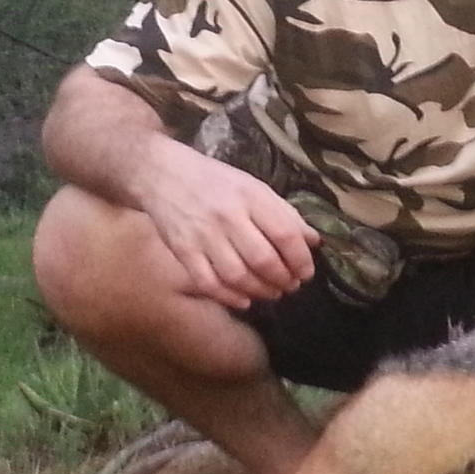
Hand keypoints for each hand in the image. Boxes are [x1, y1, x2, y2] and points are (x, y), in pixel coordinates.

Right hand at [138, 142, 318, 310]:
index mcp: (250, 196)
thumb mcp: (253, 187)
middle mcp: (228, 216)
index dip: (301, 259)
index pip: (285, 233)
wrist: (161, 173)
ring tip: (271, 293)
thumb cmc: (214, 180)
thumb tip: (313, 240)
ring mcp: (203, 234)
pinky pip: (208, 282)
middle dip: (282, 279)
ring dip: (260, 291)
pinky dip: (228, 296)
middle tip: (290, 286)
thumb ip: (283, 213)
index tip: (306, 272)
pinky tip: (243, 300)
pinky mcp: (182, 250)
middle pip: (263, 259)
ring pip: (237, 275)